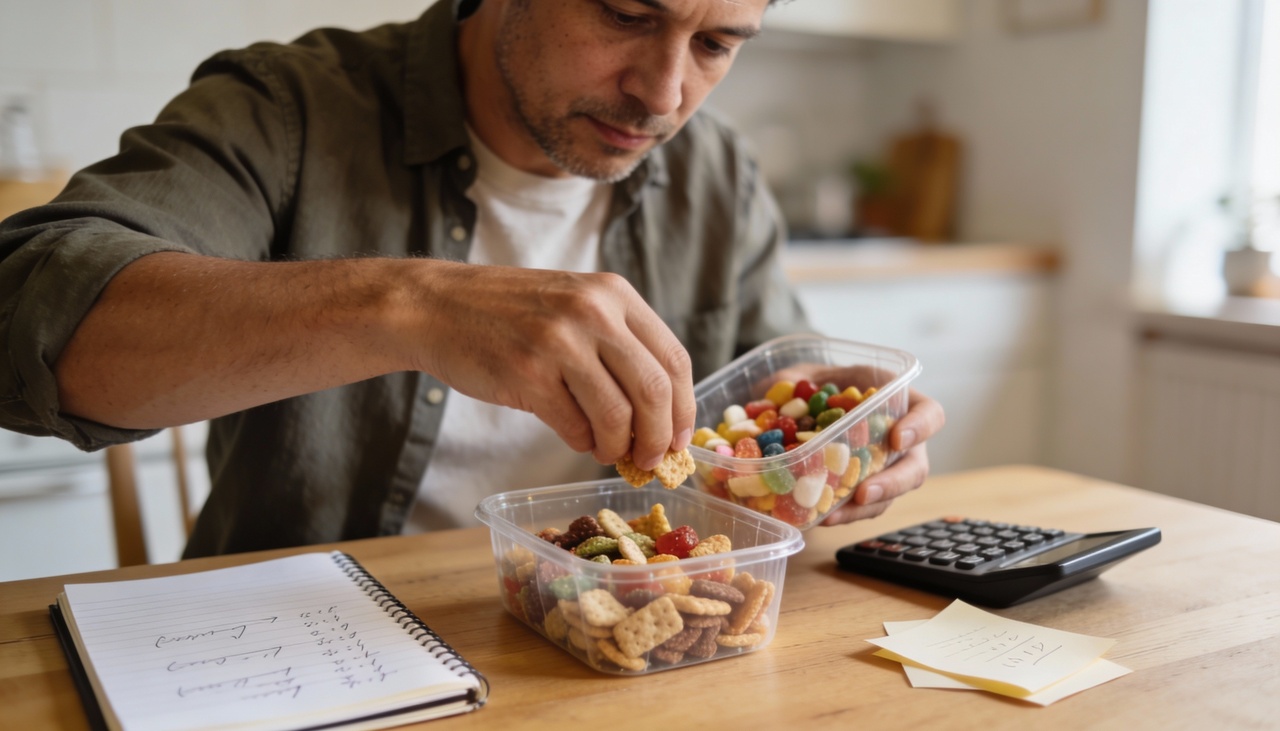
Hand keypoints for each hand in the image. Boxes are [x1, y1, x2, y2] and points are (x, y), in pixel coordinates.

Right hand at [405, 261, 695, 470]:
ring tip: (608, 452)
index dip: (685, 408)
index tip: (680, 439)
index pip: (673, 359)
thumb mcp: (575, 305)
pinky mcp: (527, 373)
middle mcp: (592, 312)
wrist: (437, 307)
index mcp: (614, 294)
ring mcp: (559, 341)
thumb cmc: (509, 314)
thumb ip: (618, 346)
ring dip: (618, 447)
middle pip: (654, 391)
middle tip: (652, 460)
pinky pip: (575, 426)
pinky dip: (581, 442)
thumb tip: (660, 419)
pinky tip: (575, 436)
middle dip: (660, 437)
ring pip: (617, 415)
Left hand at [766, 362, 944, 525]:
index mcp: (895, 400)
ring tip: (834, 516)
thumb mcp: (804, 373)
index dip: (920, 428)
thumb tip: (769, 404)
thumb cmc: (812, 382)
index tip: (896, 439)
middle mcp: (898, 438)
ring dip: (864, 509)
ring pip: (888, 496)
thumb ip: (792, 383)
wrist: (799, 403)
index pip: (929, 413)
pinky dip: (842, 514)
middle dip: (893, 484)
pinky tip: (820, 518)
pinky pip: (861, 507)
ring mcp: (882, 467)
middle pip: (914, 468)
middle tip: (864, 492)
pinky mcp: (860, 488)